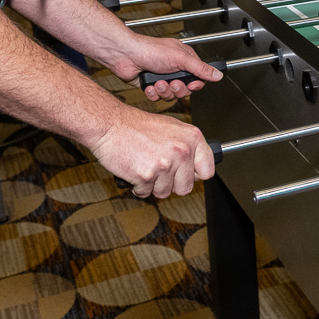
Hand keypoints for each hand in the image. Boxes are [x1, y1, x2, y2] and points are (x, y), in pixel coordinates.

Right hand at [87, 106, 213, 198]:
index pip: (207, 170)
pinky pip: (145, 193)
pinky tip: (135, 169)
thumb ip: (187, 147)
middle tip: (159, 170)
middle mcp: (182, 151)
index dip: (195, 175)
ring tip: (145, 165)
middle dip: (172, 183)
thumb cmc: (137, 126)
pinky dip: (138, 187)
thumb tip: (198, 167)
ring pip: (165, 192)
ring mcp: (165, 164)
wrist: (110, 125)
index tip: (186, 173)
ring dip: (153, 185)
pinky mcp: (146, 176)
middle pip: (186, 187)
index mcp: (192, 138)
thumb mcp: (172, 128)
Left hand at [107, 34, 223, 101]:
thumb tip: (218, 74)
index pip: (197, 78)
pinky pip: (157, 98)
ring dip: (164, 91)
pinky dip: (152, 93)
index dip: (194, 85)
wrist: (125, 56)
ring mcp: (162, 78)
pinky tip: (148, 85)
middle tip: (172, 82)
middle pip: (184, 90)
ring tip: (157, 82)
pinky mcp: (150, 86)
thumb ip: (200, 69)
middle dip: (177, 89)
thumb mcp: (181, 59)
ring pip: (170, 95)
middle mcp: (173, 70)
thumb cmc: (150, 50)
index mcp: (184, 60)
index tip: (190, 84)